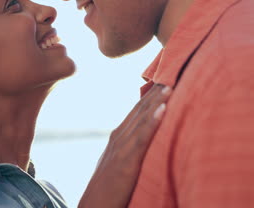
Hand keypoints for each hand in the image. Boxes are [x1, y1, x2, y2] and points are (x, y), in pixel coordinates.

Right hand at [79, 84, 171, 207]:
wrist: (93, 206)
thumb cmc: (108, 188)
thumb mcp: (120, 163)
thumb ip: (130, 148)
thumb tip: (145, 137)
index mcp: (118, 137)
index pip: (137, 111)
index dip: (152, 94)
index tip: (166, 77)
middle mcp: (119, 138)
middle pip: (140, 110)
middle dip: (156, 91)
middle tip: (172, 70)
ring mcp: (121, 149)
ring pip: (141, 120)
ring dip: (156, 102)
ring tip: (170, 84)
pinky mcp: (125, 162)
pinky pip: (141, 139)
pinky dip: (151, 123)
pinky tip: (162, 111)